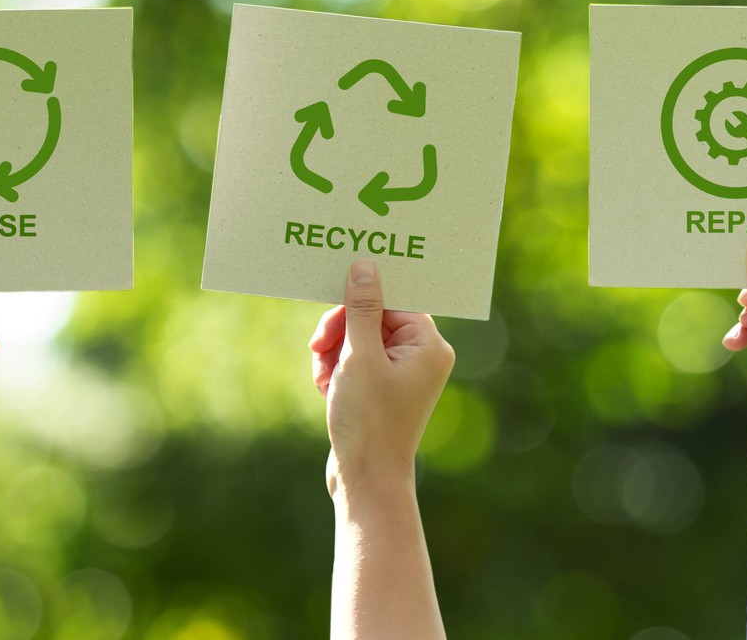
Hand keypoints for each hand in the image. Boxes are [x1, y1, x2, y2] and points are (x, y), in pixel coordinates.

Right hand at [309, 259, 454, 499]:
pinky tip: (326, 388)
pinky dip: (336, 368)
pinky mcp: (382, 388)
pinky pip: (355, 360)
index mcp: (428, 345)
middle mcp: (421, 356)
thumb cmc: (368, 419)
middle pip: (372, 316)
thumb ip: (361, 308)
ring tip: (323, 377)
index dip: (358, 302)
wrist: (365, 479)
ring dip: (333, 351)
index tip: (331, 306)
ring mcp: (401, 374)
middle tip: (318, 348)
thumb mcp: (359, 356)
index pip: (391, 299)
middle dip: (340, 331)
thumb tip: (365, 267)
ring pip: (357, 337)